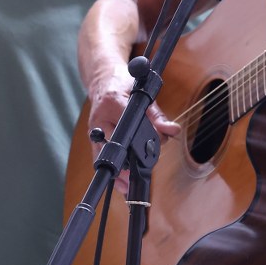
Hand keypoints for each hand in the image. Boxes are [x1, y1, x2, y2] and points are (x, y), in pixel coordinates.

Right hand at [83, 73, 178, 194]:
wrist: (103, 80)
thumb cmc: (123, 84)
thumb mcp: (144, 95)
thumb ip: (158, 116)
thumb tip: (173, 131)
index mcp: (113, 102)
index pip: (129, 124)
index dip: (143, 138)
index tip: (154, 147)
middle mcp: (100, 117)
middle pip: (116, 144)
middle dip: (130, 160)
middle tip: (144, 169)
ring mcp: (94, 128)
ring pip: (105, 155)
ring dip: (118, 171)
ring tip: (129, 184)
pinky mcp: (92, 137)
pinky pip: (99, 157)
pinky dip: (111, 171)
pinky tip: (120, 183)